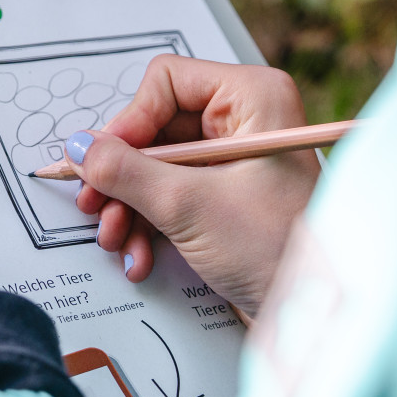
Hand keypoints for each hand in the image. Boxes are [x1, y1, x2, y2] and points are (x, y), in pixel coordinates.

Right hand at [70, 56, 318, 315]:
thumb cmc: (279, 251)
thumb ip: (125, 172)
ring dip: (128, 205)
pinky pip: (171, 193)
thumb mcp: (189, 206)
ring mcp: (236, 160)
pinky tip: (140, 255)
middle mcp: (246, 121)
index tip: (104, 160)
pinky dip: (148, 223)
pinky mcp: (227, 197)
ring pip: (156, 165)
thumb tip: (80, 148)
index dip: (130, 121)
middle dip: (122, 175)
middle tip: (95, 203)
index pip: (167, 82)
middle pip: (155, 127)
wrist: (315, 315)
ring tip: (117, 239)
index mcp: (254, 98)